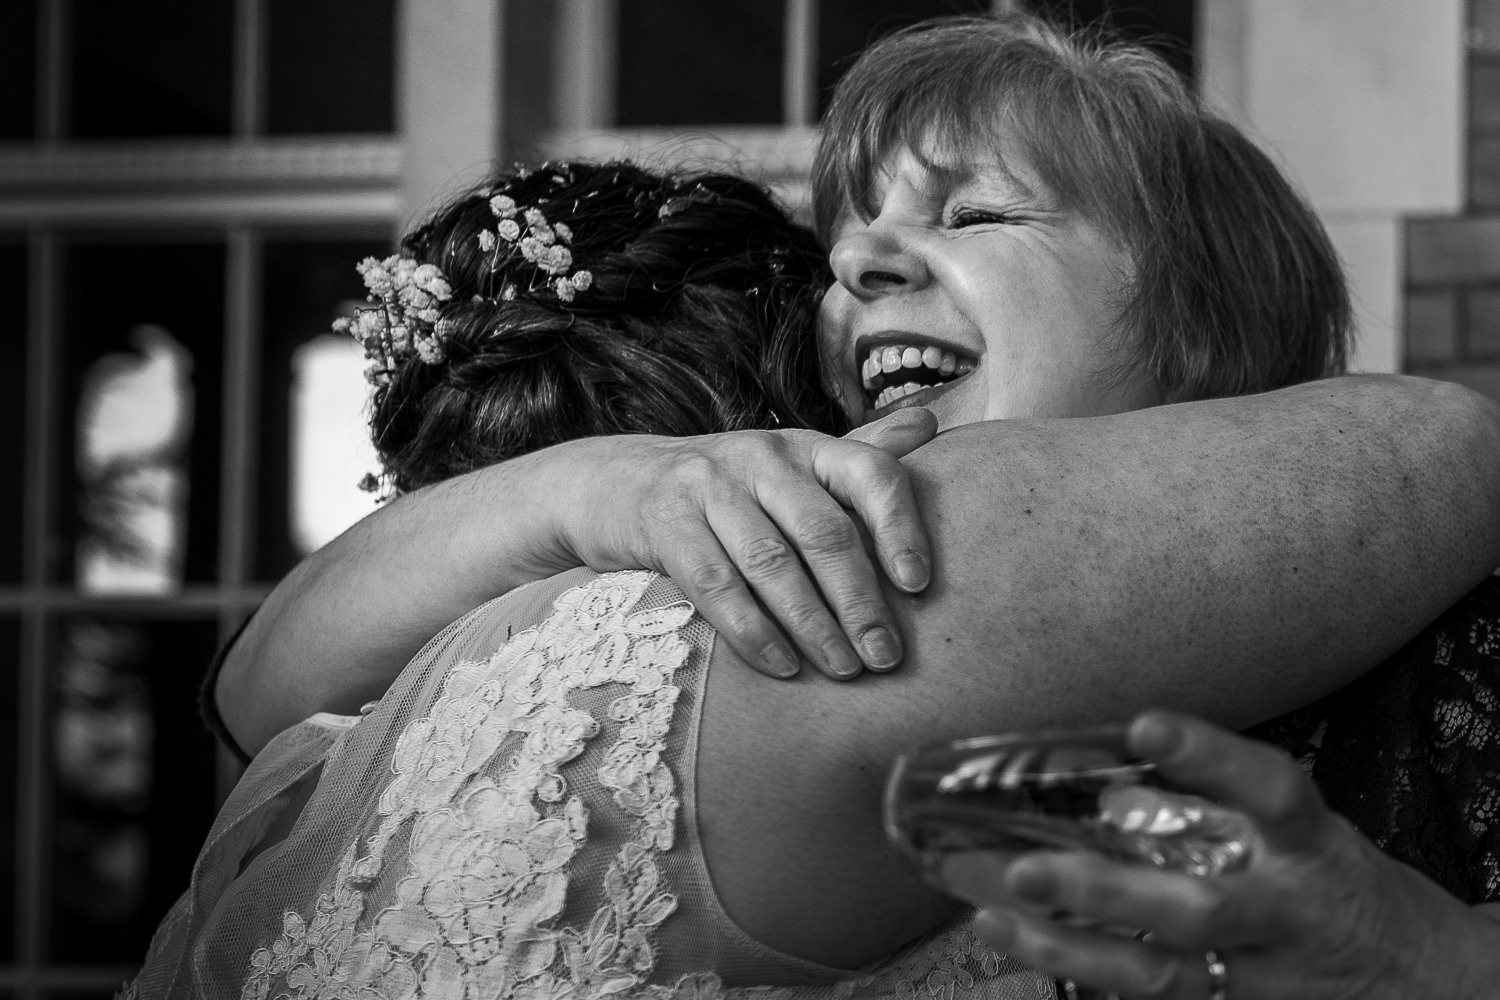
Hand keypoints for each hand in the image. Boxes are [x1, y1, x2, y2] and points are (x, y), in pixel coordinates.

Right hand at [562, 407, 936, 678]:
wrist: (611, 483)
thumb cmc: (726, 487)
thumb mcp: (791, 464)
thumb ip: (859, 452)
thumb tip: (933, 421)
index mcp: (805, 446)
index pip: (869, 474)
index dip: (900, 528)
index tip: (920, 586)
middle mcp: (761, 455)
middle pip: (823, 531)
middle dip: (860, 600)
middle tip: (886, 656)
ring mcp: (708, 485)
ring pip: (772, 562)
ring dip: (812, 624)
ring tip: (843, 669)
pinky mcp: (663, 521)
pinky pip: (714, 583)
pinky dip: (751, 631)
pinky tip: (781, 667)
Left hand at [940, 711, 1499, 999]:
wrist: (1429, 984)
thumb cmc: (1343, 886)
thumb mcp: (1303, 833)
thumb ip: (1218, 806)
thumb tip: (1112, 788)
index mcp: (1312, 848)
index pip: (1271, 792)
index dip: (1212, 756)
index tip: (1147, 725)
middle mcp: (1288, 915)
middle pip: (1197, 912)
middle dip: (1104, 892)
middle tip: (1025, 868)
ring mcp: (1266, 980)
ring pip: (1161, 976)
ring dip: (1070, 952)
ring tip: (995, 922)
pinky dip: (1090, 979)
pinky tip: (1029, 953)